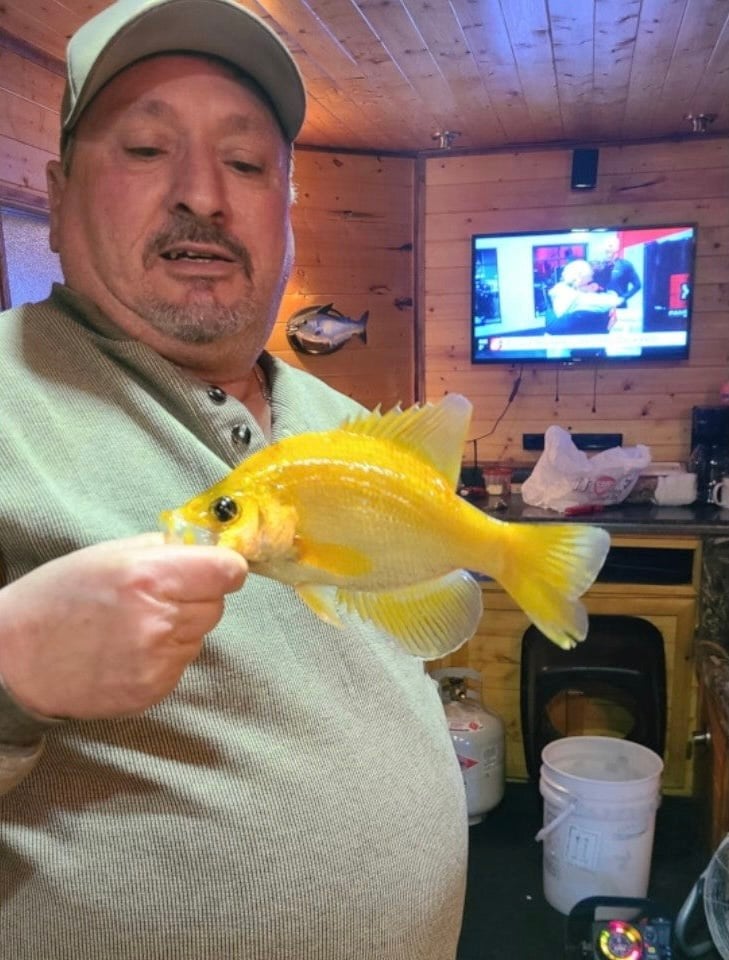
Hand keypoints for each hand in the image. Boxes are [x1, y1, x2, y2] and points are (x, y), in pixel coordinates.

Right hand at [0, 534, 246, 719]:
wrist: (16, 658)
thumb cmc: (58, 598)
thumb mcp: (109, 555)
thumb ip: (164, 550)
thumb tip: (207, 550)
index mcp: (151, 576)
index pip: (228, 572)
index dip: (224, 567)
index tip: (215, 567)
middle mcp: (160, 620)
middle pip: (217, 604)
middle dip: (197, 596)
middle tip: (159, 596)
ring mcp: (158, 661)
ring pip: (200, 635)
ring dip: (181, 627)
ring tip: (135, 625)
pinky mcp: (152, 690)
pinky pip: (181, 664)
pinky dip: (165, 655)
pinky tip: (128, 649)